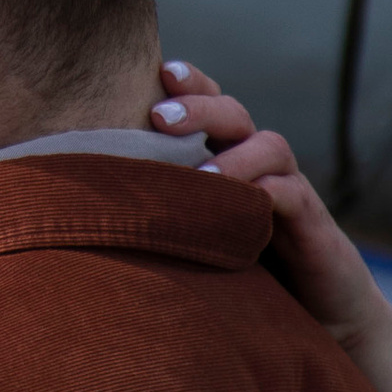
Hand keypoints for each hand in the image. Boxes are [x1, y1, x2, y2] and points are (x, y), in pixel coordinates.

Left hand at [150, 63, 391, 391]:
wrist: (313, 320)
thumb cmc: (237, 275)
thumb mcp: (190, 238)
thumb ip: (154, 214)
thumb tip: (79, 203)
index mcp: (225, 158)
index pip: (208, 105)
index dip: (189, 84)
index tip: (158, 72)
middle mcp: (257, 165)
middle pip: (234, 114)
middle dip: (200, 107)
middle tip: (161, 116)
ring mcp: (288, 190)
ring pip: (269, 145)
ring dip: (232, 154)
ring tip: (197, 176)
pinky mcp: (312, 224)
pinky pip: (292, 194)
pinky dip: (266, 193)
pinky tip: (239, 207)